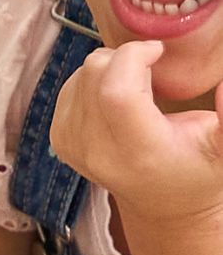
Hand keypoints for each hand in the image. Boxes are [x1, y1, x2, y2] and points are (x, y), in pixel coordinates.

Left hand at [50, 41, 222, 222]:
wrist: (161, 202)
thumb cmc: (196, 171)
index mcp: (139, 151)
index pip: (116, 90)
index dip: (134, 57)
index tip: (158, 52)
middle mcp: (97, 150)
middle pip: (94, 73)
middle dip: (124, 57)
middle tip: (151, 71)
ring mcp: (72, 145)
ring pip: (80, 75)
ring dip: (110, 69)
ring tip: (137, 89)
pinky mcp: (58, 138)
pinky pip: (70, 86)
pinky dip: (93, 81)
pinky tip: (117, 100)